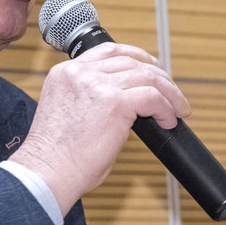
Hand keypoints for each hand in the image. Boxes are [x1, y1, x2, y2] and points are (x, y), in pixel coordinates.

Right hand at [7, 42, 190, 213]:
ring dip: (169, 93)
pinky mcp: (114, 102)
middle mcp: (80, 73)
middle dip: (158, 76)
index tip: (152, 69)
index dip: (137, 57)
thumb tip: (127, 104)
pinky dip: (167, 108)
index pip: (108, 51)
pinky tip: (168, 121)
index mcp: (65, 73)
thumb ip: (93, 99)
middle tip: (172, 93)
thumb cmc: (57, 157)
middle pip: (132, 61)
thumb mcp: (70, 113)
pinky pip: (152, 97)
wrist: (47, 173)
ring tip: (178, 110)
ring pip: (147, 76)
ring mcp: (98, 85)